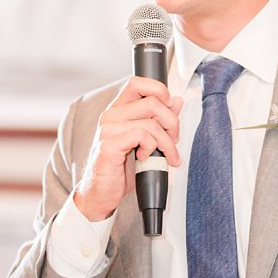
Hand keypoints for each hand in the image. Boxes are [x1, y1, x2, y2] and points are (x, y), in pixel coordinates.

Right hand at [70, 77, 182, 221]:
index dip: (159, 90)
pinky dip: (152, 148)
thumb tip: (176, 102)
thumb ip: (160, 121)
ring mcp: (108, 129)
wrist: (101, 194)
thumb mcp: (147, 143)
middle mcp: (111, 116)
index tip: (170, 109)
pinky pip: (142, 136)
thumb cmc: (120, 170)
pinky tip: (145, 158)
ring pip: (151, 122)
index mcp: (118, 111)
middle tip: (173, 140)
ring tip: (166, 155)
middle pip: (152, 101)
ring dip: (167, 142)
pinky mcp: (108, 144)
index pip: (138, 82)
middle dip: (172, 122)